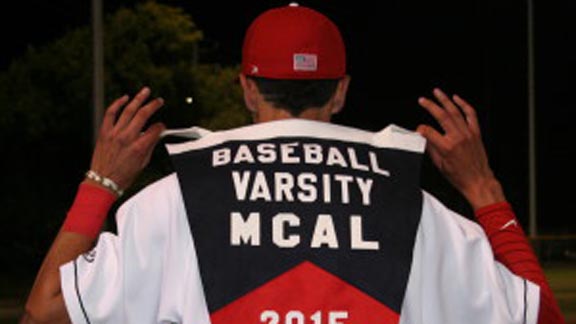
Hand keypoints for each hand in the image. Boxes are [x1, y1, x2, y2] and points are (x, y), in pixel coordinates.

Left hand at [89, 87, 164, 191]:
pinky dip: (117, 103)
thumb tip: (156, 135)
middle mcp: (127, 138)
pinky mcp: (104, 132)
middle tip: (159, 101)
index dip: (161, 126)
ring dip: (138, 99)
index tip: (162, 126)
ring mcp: (114, 133)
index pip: (155, 129)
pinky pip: (111, 113)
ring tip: (145, 91)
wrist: (103, 181)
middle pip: (143, 115)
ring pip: (128, 110)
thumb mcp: (143, 163)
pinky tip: (125, 98)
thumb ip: (150, 146)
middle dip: (153, 105)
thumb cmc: (123, 175)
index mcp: (139, 147)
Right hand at [416, 88, 504, 208]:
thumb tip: (424, 138)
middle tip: (422, 100)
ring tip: (437, 92)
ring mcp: (468, 133)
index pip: (429, 131)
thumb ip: (431, 149)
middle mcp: (458, 137)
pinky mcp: (476, 133)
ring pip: (455, 111)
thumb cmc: (460, 177)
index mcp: (447, 147)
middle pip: (442, 116)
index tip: (418, 129)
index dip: (421, 128)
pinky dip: (464, 104)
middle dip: (430, 105)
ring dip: (445, 100)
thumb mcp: (440, 165)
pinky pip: (471, 114)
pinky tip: (457, 98)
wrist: (478, 181)